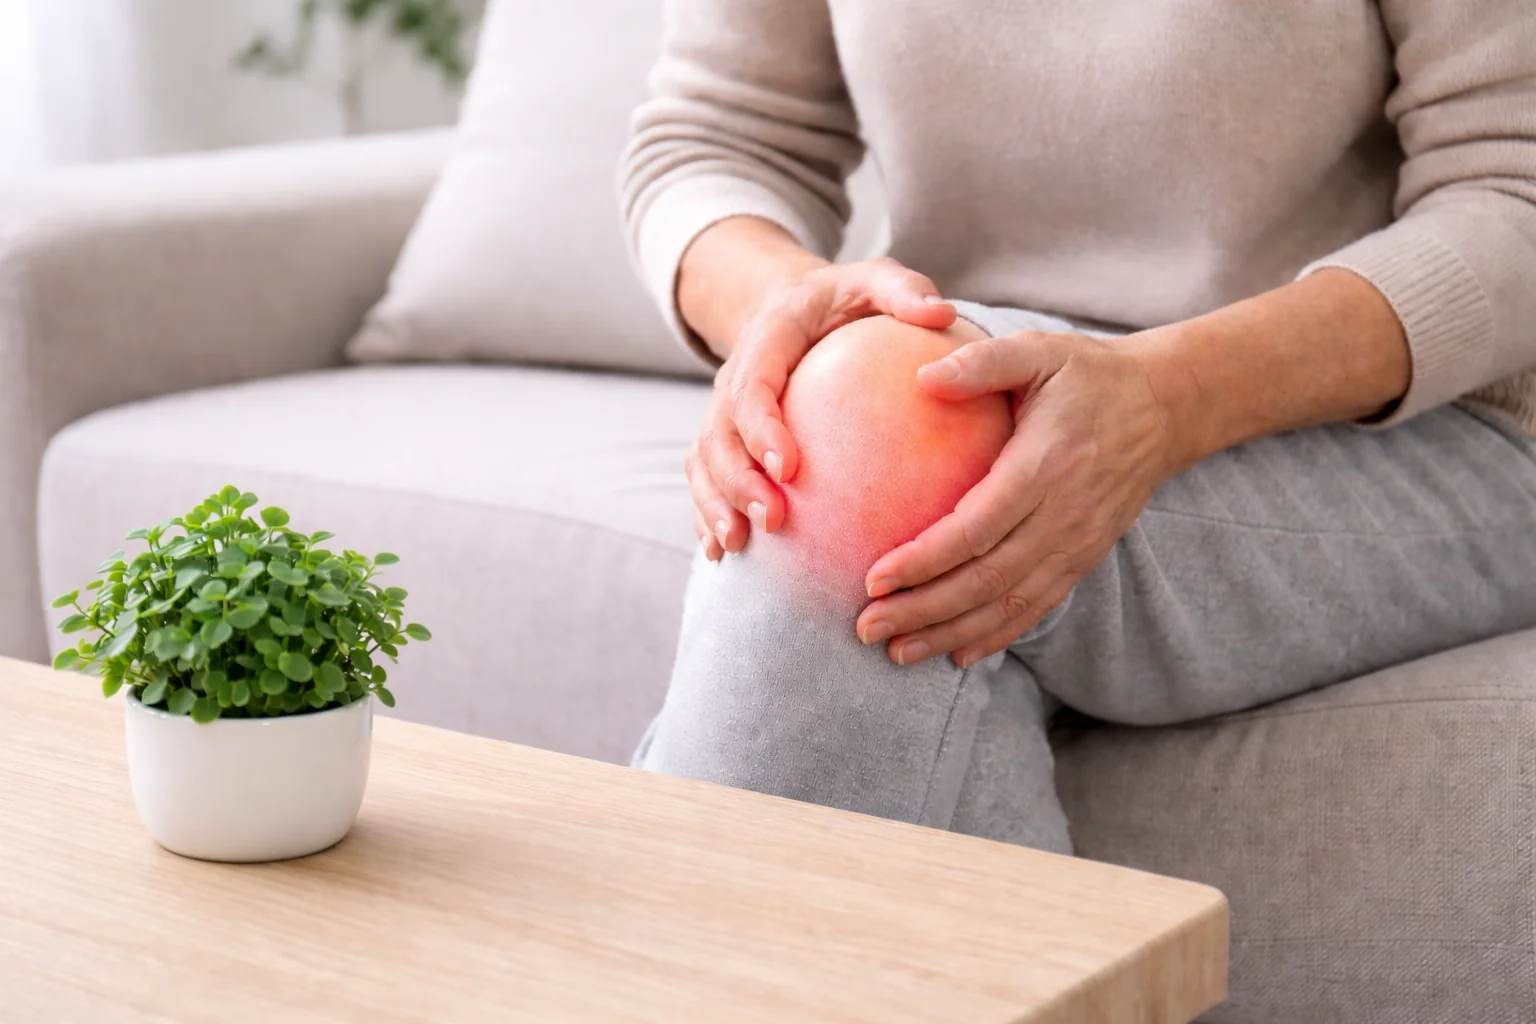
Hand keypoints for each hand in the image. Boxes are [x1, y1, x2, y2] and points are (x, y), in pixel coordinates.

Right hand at [689, 257, 957, 559]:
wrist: (793, 306)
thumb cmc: (845, 300)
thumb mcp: (873, 280)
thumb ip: (902, 291)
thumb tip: (943, 314)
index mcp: (765, 341)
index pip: (752, 385)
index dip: (762, 427)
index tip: (788, 467)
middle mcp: (733, 379)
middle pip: (718, 435)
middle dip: (737, 481)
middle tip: (773, 519)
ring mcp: (724, 414)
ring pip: (704, 462)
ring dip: (716, 504)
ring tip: (739, 545)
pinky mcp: (726, 442)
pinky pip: (706, 480)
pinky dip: (708, 515)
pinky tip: (726, 554)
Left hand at [854, 328, 1190, 666]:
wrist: (1166, 408)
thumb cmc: (1088, 374)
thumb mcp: (1039, 350)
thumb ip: (981, 363)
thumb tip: (921, 379)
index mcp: (1046, 467)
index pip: (976, 529)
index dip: (924, 560)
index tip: (873, 579)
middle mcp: (1064, 516)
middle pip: (986, 580)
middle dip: (923, 610)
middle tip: (867, 627)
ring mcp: (1078, 544)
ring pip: (1009, 604)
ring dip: (950, 633)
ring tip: (898, 652)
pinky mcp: (1085, 558)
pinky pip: (1037, 607)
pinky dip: (996, 635)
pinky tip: (956, 653)